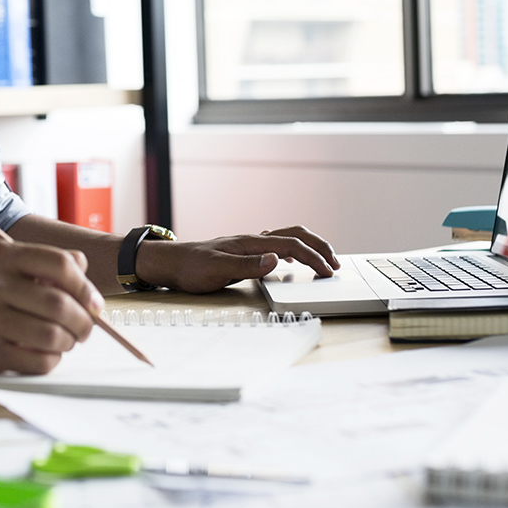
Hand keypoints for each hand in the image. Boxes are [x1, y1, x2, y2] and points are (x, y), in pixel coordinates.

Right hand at [0, 240, 103, 373]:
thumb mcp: (6, 261)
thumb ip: (45, 263)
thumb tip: (85, 275)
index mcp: (4, 256)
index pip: (61, 264)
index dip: (85, 287)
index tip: (93, 303)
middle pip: (59, 304)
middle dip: (83, 321)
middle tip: (85, 329)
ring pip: (51, 336)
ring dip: (68, 342)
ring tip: (65, 341)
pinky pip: (36, 361)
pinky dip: (51, 360)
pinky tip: (46, 354)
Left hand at [134, 225, 339, 293]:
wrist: (171, 263)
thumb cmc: (191, 267)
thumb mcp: (217, 269)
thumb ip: (247, 266)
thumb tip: (276, 259)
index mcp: (251, 243)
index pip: (292, 246)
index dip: (314, 258)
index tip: (328, 273)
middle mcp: (253, 240)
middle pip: (296, 234)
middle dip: (319, 246)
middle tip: (336, 263)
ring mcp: (249, 244)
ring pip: (288, 237)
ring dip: (309, 247)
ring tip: (323, 261)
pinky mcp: (244, 251)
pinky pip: (276, 245)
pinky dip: (293, 251)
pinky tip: (291, 262)